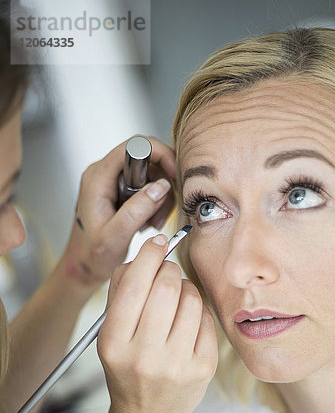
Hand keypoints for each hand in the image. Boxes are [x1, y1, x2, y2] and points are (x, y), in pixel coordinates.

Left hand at [60, 136, 175, 290]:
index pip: (134, 146)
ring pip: (152, 174)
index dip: (159, 154)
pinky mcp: (121, 191)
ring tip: (154, 223)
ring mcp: (113, 181)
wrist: (82, 266)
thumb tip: (162, 187)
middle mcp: (105, 173)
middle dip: (163, 183)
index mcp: (98, 178)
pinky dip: (156, 203)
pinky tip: (149, 222)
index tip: (174, 176)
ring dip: (161, 198)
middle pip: (147, 159)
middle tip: (163, 211)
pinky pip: (148, 187)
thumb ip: (137, 210)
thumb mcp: (115, 236)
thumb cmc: (91, 255)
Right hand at [97, 234, 217, 412]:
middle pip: (167, 287)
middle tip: (167, 271)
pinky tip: (187, 320)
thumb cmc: (127, 368)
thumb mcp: (110, 335)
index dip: (148, 255)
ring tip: (177, 299)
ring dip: (186, 287)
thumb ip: (121, 292)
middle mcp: (145, 356)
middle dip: (169, 268)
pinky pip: (206, 318)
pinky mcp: (204, 368)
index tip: (157, 242)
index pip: (134, 285)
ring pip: (191, 298)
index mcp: (114, 344)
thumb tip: (146, 254)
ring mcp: (178, 364)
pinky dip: (197, 310)